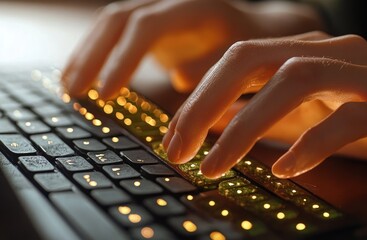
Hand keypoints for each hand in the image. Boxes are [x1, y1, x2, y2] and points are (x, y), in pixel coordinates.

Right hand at [62, 0, 323, 97]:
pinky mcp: (153, 23)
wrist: (256, 28)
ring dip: (87, 53)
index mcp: (195, 8)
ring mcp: (160, 10)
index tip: (106, 94)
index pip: (148, 25)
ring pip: (112, 22)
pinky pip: (116, 32)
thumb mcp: (241, 58)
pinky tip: (82, 75)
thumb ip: (212, 65)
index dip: (124, 58)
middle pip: (120, 19)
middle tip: (76, 93)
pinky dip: (97, 53)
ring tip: (69, 87)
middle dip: (94, 56)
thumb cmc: (253, 47)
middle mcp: (172, 1)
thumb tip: (179, 76)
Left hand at [163, 31, 366, 178]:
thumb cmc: (364, 121)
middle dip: (209, 104)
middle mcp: (333, 52)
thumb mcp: (300, 116)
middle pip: (257, 59)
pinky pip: (349, 120)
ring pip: (297, 80)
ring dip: (248, 125)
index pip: (238, 60)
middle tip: (179, 150)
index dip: (200, 97)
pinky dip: (312, 144)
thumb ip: (257, 114)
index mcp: (306, 51)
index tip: (173, 138)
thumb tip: (208, 122)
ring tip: (217, 164)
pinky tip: (287, 168)